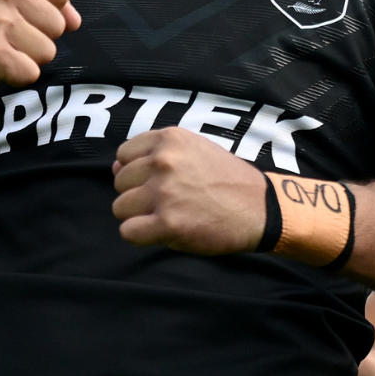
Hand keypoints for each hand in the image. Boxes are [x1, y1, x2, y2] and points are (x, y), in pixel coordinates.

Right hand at [0, 0, 80, 95]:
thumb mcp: (5, 0)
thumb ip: (46, 3)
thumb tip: (76, 21)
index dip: (48, 12)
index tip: (20, 17)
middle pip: (58, 25)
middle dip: (38, 39)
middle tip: (5, 38)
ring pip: (48, 51)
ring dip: (27, 58)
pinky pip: (31, 73)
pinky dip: (16, 76)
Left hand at [112, 128, 266, 253]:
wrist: (260, 208)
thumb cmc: (228, 180)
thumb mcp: (195, 151)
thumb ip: (155, 155)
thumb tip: (114, 168)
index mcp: (170, 139)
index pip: (123, 155)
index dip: (137, 172)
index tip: (158, 182)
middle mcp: (163, 161)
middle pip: (120, 183)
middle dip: (138, 194)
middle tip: (168, 202)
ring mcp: (164, 192)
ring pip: (120, 208)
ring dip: (139, 216)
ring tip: (167, 216)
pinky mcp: (168, 223)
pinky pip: (128, 232)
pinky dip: (141, 236)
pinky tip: (163, 232)